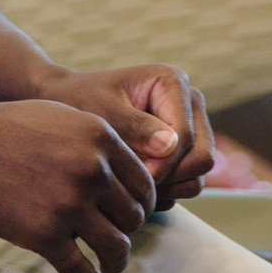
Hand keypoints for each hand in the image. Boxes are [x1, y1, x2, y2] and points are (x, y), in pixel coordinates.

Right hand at [0, 98, 154, 272]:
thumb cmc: (6, 127)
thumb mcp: (63, 115)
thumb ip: (97, 140)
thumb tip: (122, 171)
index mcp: (100, 137)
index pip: (144, 183)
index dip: (143, 204)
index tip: (133, 216)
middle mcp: (91, 169)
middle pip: (134, 217)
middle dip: (128, 231)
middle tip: (116, 237)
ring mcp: (68, 203)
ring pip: (116, 247)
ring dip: (116, 262)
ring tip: (110, 265)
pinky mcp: (44, 233)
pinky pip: (80, 270)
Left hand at [37, 64, 214, 206]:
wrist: (69, 104)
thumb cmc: (81, 102)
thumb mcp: (101, 112)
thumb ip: (135, 128)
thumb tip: (171, 146)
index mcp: (172, 82)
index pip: (186, 137)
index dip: (162, 164)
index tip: (130, 175)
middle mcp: (190, 102)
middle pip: (202, 158)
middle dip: (169, 177)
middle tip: (132, 185)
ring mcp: (191, 126)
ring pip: (198, 173)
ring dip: (168, 187)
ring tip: (130, 185)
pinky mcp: (185, 149)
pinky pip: (188, 181)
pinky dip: (166, 190)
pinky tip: (135, 185)